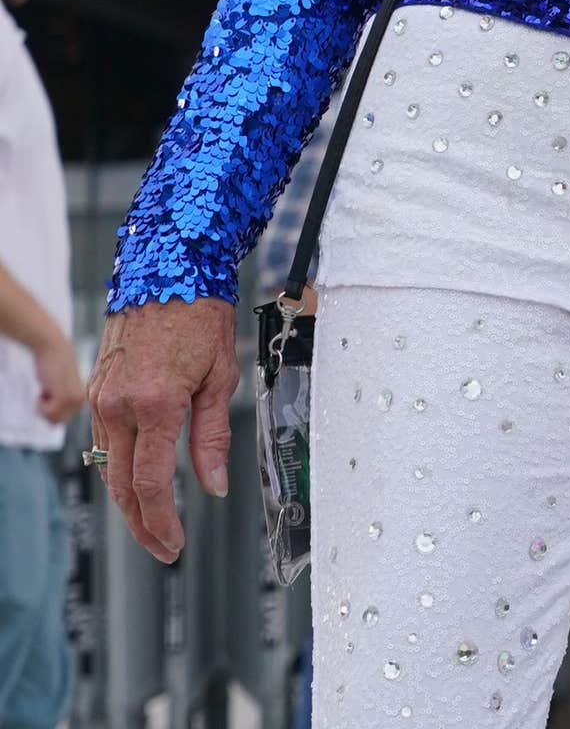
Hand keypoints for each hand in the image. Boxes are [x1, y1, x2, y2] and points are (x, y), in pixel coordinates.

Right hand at [34, 332, 82, 426]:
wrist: (52, 347)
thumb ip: (60, 404)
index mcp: (81, 399)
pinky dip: (40, 404)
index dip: (49, 408)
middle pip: (56, 421)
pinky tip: (45, 388)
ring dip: (43, 406)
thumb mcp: (58, 388)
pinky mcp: (65, 398)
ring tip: (47, 388)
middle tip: (48, 390)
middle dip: (46, 409)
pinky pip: (47, 413)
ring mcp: (75, 400)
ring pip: (52, 419)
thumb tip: (54, 426)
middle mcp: (82, 401)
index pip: (61, 419)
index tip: (51, 391)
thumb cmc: (52, 365)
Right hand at [85, 298, 241, 561]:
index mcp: (155, 404)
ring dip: (128, 500)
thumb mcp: (221, 376)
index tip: (173, 545)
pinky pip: (103, 443)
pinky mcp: (96, 390)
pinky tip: (137, 480)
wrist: (168, 271)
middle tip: (163, 548)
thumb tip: (214, 485)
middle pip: (121, 486)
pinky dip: (119, 468)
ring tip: (155, 522)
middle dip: (141, 524)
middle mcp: (119, 406)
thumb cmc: (201, 316)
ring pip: (107, 467)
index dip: (161, 522)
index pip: (150, 483)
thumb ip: (213, 437)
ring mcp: (102, 398)